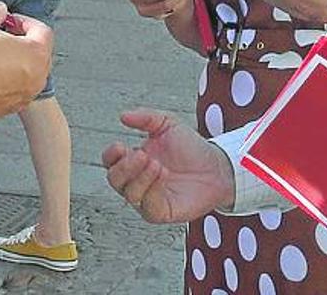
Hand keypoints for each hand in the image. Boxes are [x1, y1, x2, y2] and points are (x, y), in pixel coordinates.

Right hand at [0, 2, 52, 123]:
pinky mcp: (11, 107)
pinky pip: (14, 87)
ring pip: (26, 71)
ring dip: (13, 60)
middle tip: (0, 34)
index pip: (41, 30)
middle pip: (37, 51)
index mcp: (37, 53)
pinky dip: (5, 78)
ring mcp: (25, 94)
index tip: (8, 19)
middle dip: (20, 40)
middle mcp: (38, 77)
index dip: (23, 20)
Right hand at [101, 109, 235, 222]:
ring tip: (157, 164)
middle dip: (124, 167)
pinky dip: (152, 190)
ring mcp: (147, 198)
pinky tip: (162, 175)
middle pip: (114, 179)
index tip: (120, 146)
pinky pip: (147, 206)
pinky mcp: (161, 212)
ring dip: (140, 178)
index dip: (111, 155)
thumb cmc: (191, 148)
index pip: (110, 162)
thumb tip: (123, 116)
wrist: (216, 166)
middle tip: (141, 155)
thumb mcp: (168, 124)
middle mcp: (137, 181)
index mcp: (134, 160)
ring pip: (129, 194)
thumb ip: (145, 118)